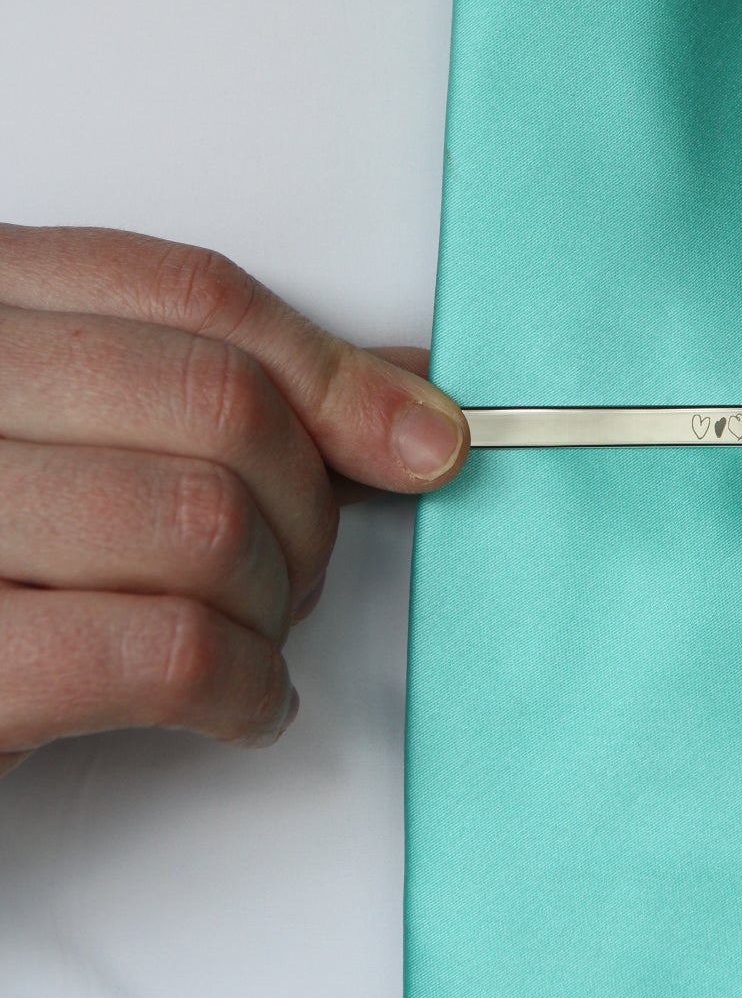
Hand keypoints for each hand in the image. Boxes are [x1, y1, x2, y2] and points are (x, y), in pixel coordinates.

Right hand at [0, 226, 468, 773]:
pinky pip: (169, 651)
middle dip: (307, 505)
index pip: (191, 293)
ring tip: (253, 642)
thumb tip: (399, 397)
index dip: (330, 370)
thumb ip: (206, 394)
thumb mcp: (68, 441)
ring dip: (273, 605)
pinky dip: (245, 688)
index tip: (417, 439)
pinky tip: (241, 704)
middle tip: (303, 571)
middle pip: (219, 403)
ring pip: (207, 523)